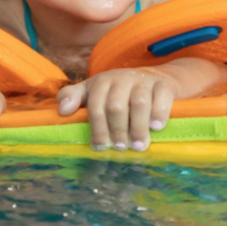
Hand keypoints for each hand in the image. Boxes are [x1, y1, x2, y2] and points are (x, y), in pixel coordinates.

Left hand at [58, 69, 176, 151]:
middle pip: (116, 106)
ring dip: (137, 127)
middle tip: (120, 148)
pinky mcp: (164, 84)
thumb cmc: (117, 91)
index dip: (97, 129)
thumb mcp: (92, 91)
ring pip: (139, 103)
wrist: (152, 77)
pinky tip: (156, 127)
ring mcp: (144, 80)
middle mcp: (122, 78)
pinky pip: (162, 97)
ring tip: (138, 145)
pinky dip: (159, 113)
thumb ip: (72, 97)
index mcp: (102, 82)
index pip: (96, 106)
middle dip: (117, 130)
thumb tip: (62, 111)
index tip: (101, 147)